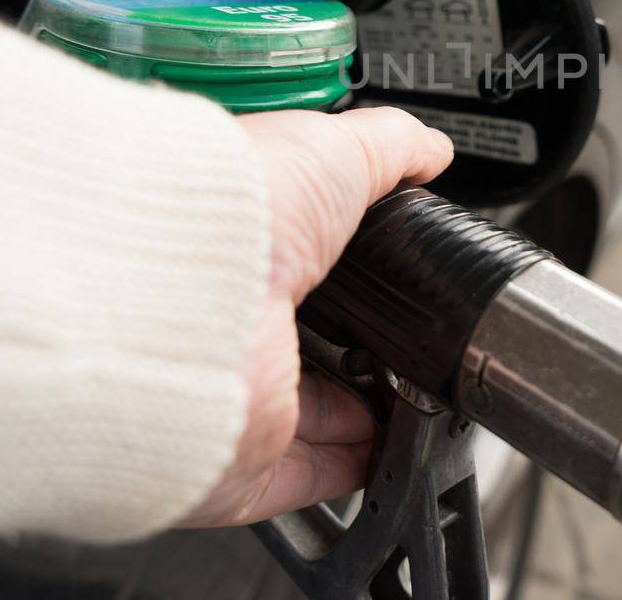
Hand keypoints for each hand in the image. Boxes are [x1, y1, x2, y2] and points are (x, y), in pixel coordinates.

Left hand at [176, 106, 453, 527]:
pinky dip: (347, 464)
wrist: (192, 290)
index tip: (388, 266)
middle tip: (411, 334)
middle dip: (356, 340)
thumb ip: (389, 149)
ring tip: (415, 392)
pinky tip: (387, 446)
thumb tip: (429, 149)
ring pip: (301, 412)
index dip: (344, 262)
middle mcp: (226, 315)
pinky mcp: (237, 455)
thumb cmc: (240, 207)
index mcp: (237, 239)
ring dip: (361, 410)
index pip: (291, 256)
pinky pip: (296, 473)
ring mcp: (232, 389)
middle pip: (299, 337)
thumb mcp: (333, 147)